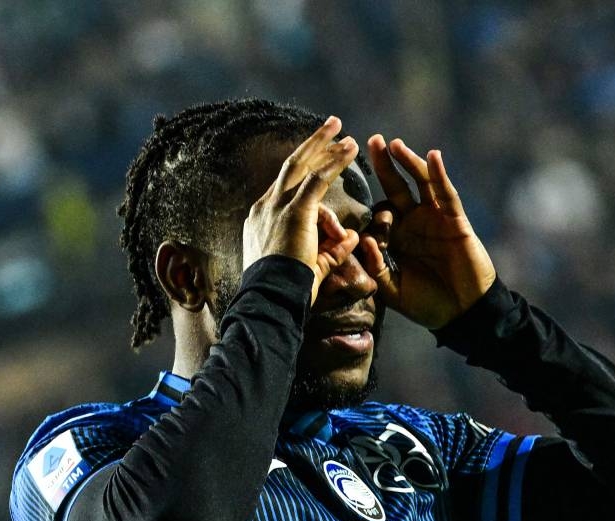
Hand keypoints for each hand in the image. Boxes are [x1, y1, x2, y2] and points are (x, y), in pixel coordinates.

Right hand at [243, 116, 360, 303]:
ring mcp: (277, 207)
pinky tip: (349, 147)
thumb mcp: (310, 266)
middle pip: (290, 167)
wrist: (271, 298)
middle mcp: (266, 207)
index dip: (304, 168)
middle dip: (311, 145)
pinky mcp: (295, 212)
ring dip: (322, 144)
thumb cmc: (286, 290)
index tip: (317, 157)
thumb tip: (351, 238)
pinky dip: (334, 161)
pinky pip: (317, 179)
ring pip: (301, 165)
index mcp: (262, 219)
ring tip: (340, 127)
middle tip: (330, 127)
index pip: (285, 185)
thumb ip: (331, 250)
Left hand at [361, 135, 495, 328]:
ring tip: (394, 144)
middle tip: (370, 142)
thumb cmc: (428, 304)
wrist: (463, 314)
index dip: (371, 216)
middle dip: (384, 165)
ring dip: (408, 162)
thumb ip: (377, 268)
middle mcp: (414, 223)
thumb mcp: (394, 290)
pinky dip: (439, 175)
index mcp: (397, 239)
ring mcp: (435, 219)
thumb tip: (366, 241)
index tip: (363, 224)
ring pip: (420, 183)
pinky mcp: (455, 220)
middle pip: (396, 187)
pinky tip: (432, 157)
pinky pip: (446, 194)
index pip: (378, 215)